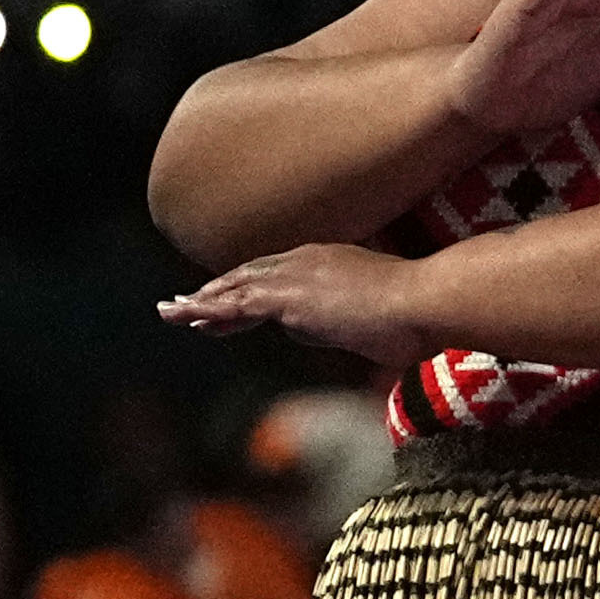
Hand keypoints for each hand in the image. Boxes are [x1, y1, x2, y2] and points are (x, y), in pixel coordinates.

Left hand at [165, 240, 447, 368]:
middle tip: (185, 304)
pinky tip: (188, 318)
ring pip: (235, 289)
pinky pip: (237, 305)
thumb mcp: (387, 321)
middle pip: (249, 276)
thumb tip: (347, 337)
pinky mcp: (289, 298)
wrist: (429, 301)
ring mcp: (297, 277)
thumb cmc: (425, 315)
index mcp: (331, 262)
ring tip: (171, 312)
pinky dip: (209, 310)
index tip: (231, 299)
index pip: (279, 276)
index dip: (250, 289)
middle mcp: (308, 262)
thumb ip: (361, 325)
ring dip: (200, 301)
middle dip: (216, 291)